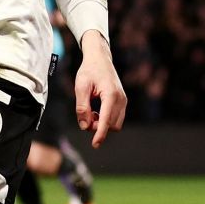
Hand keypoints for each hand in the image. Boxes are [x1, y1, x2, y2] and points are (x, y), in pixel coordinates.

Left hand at [74, 31, 126, 148]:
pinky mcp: (123, 102)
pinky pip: (116, 118)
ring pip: (115, 124)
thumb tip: (84, 126)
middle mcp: (121, 99)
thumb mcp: (80, 87)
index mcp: (111, 95)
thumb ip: (82, 107)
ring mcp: (124, 101)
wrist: (100, 59)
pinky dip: (106, 119)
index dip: (100, 134)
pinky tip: (96, 111)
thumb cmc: (89, 71)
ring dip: (102, 124)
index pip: (106, 120)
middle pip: (112, 125)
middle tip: (85, 117)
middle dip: (98, 127)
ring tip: (90, 112)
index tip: (95, 144)